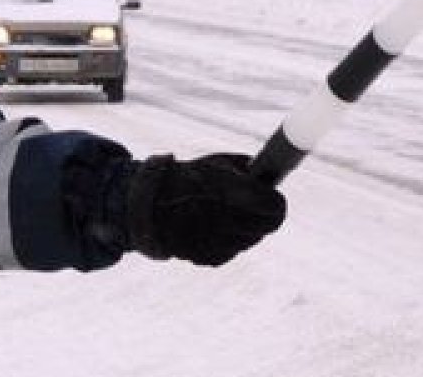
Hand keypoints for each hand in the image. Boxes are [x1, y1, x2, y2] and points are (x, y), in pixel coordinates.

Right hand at [126, 154, 285, 265]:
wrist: (146, 206)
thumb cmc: (185, 179)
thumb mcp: (215, 164)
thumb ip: (246, 170)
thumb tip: (269, 177)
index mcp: (227, 192)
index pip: (274, 206)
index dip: (276, 200)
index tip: (272, 195)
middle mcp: (223, 220)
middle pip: (268, 226)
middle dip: (267, 216)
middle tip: (260, 207)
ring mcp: (216, 243)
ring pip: (250, 240)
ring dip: (247, 228)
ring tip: (229, 214)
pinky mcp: (208, 258)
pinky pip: (232, 251)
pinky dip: (229, 240)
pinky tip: (213, 227)